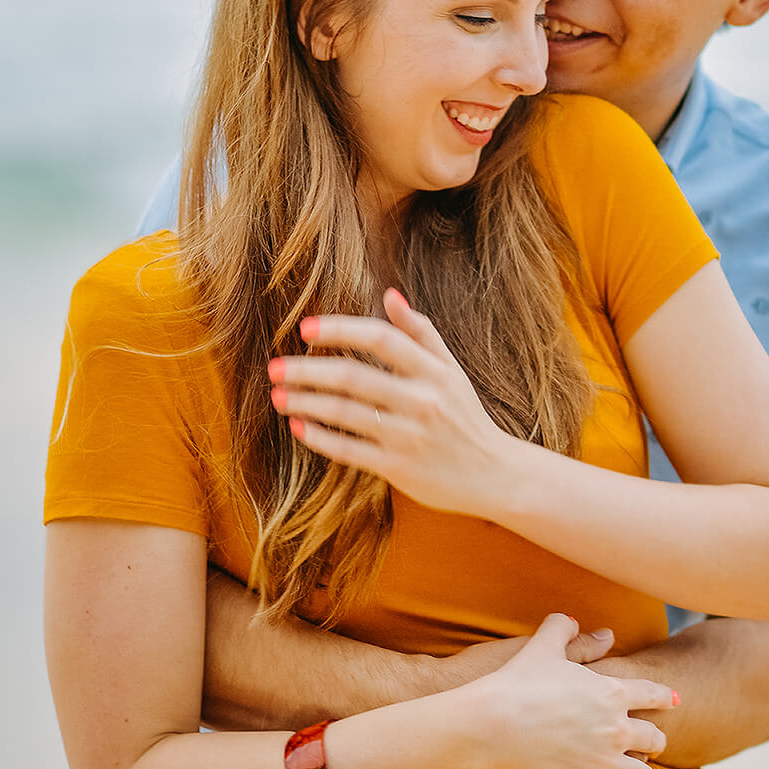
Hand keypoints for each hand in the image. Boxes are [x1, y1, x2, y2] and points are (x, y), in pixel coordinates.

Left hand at [269, 288, 521, 515]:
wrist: (493, 474)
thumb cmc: (465, 416)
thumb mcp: (451, 370)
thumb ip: (420, 332)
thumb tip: (389, 295)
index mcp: (434, 371)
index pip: (381, 339)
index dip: (341, 329)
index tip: (306, 328)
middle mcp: (422, 401)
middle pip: (354, 377)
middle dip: (307, 370)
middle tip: (275, 367)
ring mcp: (409, 436)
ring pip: (345, 414)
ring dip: (305, 402)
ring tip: (278, 395)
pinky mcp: (398, 468)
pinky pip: (349, 450)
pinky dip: (319, 437)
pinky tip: (298, 426)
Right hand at [455, 613, 674, 768]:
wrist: (490, 721)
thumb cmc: (515, 680)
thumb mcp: (542, 645)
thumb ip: (565, 630)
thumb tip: (582, 623)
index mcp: (613, 692)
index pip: (655, 694)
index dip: (666, 697)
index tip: (673, 701)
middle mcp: (616, 729)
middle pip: (656, 739)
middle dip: (654, 741)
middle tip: (646, 744)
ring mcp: (602, 762)